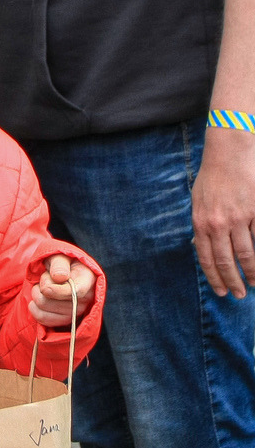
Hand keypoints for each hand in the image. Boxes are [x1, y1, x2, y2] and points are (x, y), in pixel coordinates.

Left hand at [29, 255, 95, 326]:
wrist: (59, 274)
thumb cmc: (60, 264)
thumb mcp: (59, 257)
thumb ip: (59, 264)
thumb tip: (59, 277)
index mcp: (88, 279)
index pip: (76, 292)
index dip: (57, 291)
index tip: (45, 286)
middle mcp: (86, 299)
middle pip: (51, 300)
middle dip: (41, 286)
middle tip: (46, 278)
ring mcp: (76, 312)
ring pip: (43, 307)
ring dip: (37, 294)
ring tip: (44, 287)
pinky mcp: (65, 321)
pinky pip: (42, 318)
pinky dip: (34, 307)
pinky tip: (40, 298)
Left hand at [192, 127, 254, 297]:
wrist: (229, 152)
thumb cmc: (213, 177)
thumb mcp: (197, 201)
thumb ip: (201, 225)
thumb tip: (200, 247)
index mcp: (201, 222)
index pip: (207, 258)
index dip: (214, 277)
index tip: (220, 291)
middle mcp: (218, 223)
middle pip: (227, 261)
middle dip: (233, 281)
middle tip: (238, 295)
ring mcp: (240, 218)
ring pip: (247, 254)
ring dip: (252, 273)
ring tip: (254, 284)